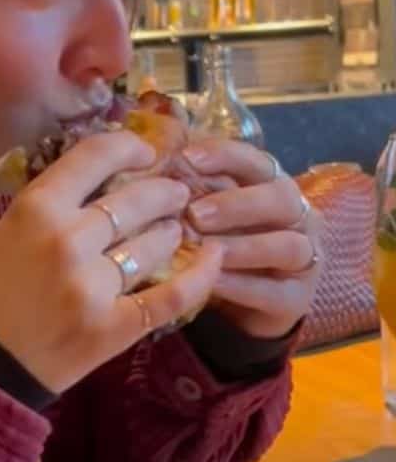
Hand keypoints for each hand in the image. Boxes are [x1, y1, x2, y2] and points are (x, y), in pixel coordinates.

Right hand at [0, 130, 224, 391]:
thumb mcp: (4, 233)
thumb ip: (51, 209)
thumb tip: (103, 186)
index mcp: (34, 210)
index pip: (94, 157)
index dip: (128, 146)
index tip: (144, 152)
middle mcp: (68, 240)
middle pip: (137, 199)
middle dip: (164, 192)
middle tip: (174, 194)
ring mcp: (94, 285)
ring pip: (157, 243)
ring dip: (173, 233)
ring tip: (174, 232)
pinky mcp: (116, 326)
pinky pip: (173, 293)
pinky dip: (200, 275)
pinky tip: (213, 259)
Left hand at [179, 137, 319, 341]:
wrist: (243, 305)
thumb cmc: (220, 246)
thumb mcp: (206, 216)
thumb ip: (192, 193)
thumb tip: (157, 169)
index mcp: (272, 187)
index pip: (257, 162)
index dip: (225, 155)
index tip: (187, 158)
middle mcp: (298, 218)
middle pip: (281, 198)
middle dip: (237, 203)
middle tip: (195, 213)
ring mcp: (305, 259)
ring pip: (287, 245)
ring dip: (244, 246)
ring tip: (206, 248)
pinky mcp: (297, 299)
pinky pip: (275, 291)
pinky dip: (242, 285)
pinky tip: (211, 281)